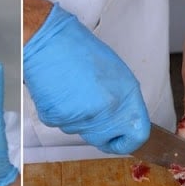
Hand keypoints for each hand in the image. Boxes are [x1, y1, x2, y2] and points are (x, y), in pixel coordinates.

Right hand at [23, 3, 149, 153]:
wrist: (48, 43)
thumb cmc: (81, 51)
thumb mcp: (117, 74)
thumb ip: (124, 102)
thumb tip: (125, 121)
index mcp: (124, 98)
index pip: (136, 137)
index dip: (128, 141)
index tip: (122, 139)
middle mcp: (104, 112)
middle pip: (105, 141)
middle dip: (102, 133)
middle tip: (94, 112)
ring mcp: (79, 119)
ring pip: (82, 131)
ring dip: (81, 119)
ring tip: (75, 92)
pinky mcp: (56, 119)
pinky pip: (63, 124)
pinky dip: (63, 113)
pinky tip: (62, 93)